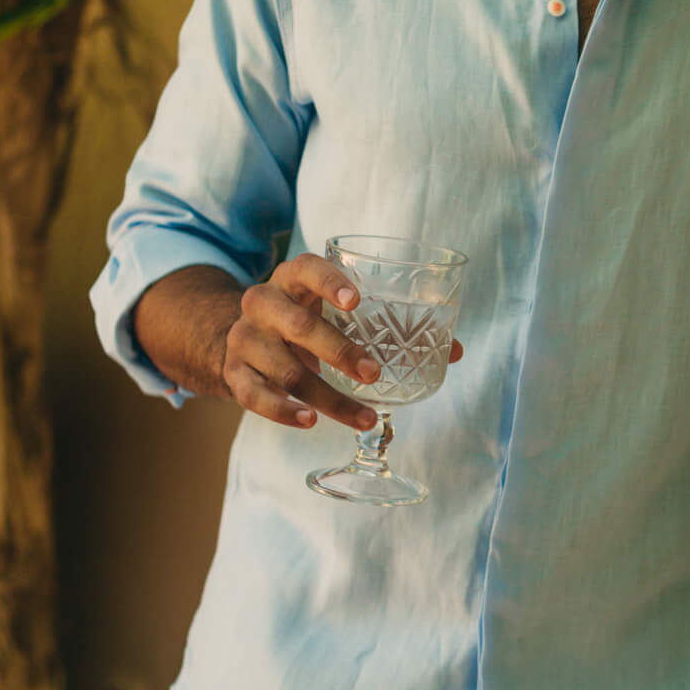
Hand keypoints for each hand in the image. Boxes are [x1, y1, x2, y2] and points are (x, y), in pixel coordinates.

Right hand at [223, 253, 464, 431]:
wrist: (237, 338)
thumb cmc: (305, 320)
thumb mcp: (334, 312)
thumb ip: (390, 325)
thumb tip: (455, 350)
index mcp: (292, 278)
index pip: (306, 268)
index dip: (329, 281)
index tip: (356, 301)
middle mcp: (263, 302)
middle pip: (297, 324)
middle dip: (339, 350)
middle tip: (374, 373)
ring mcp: (245, 339)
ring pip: (284, 369)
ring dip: (326, 396)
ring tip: (361, 416)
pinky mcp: (234, 373)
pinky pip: (255, 396)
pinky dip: (283, 411)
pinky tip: (311, 421)